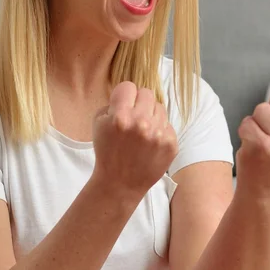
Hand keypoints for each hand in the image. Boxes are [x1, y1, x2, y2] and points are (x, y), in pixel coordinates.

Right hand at [91, 81, 178, 197]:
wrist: (120, 183)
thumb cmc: (107, 152)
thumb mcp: (99, 124)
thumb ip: (112, 104)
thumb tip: (128, 95)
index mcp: (121, 116)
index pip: (128, 86)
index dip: (123, 95)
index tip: (123, 104)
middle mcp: (141, 123)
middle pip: (146, 93)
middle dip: (138, 103)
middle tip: (133, 116)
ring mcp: (158, 134)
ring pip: (159, 107)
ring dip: (150, 116)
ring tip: (142, 131)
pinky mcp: (171, 144)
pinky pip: (168, 124)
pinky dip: (160, 131)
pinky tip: (150, 142)